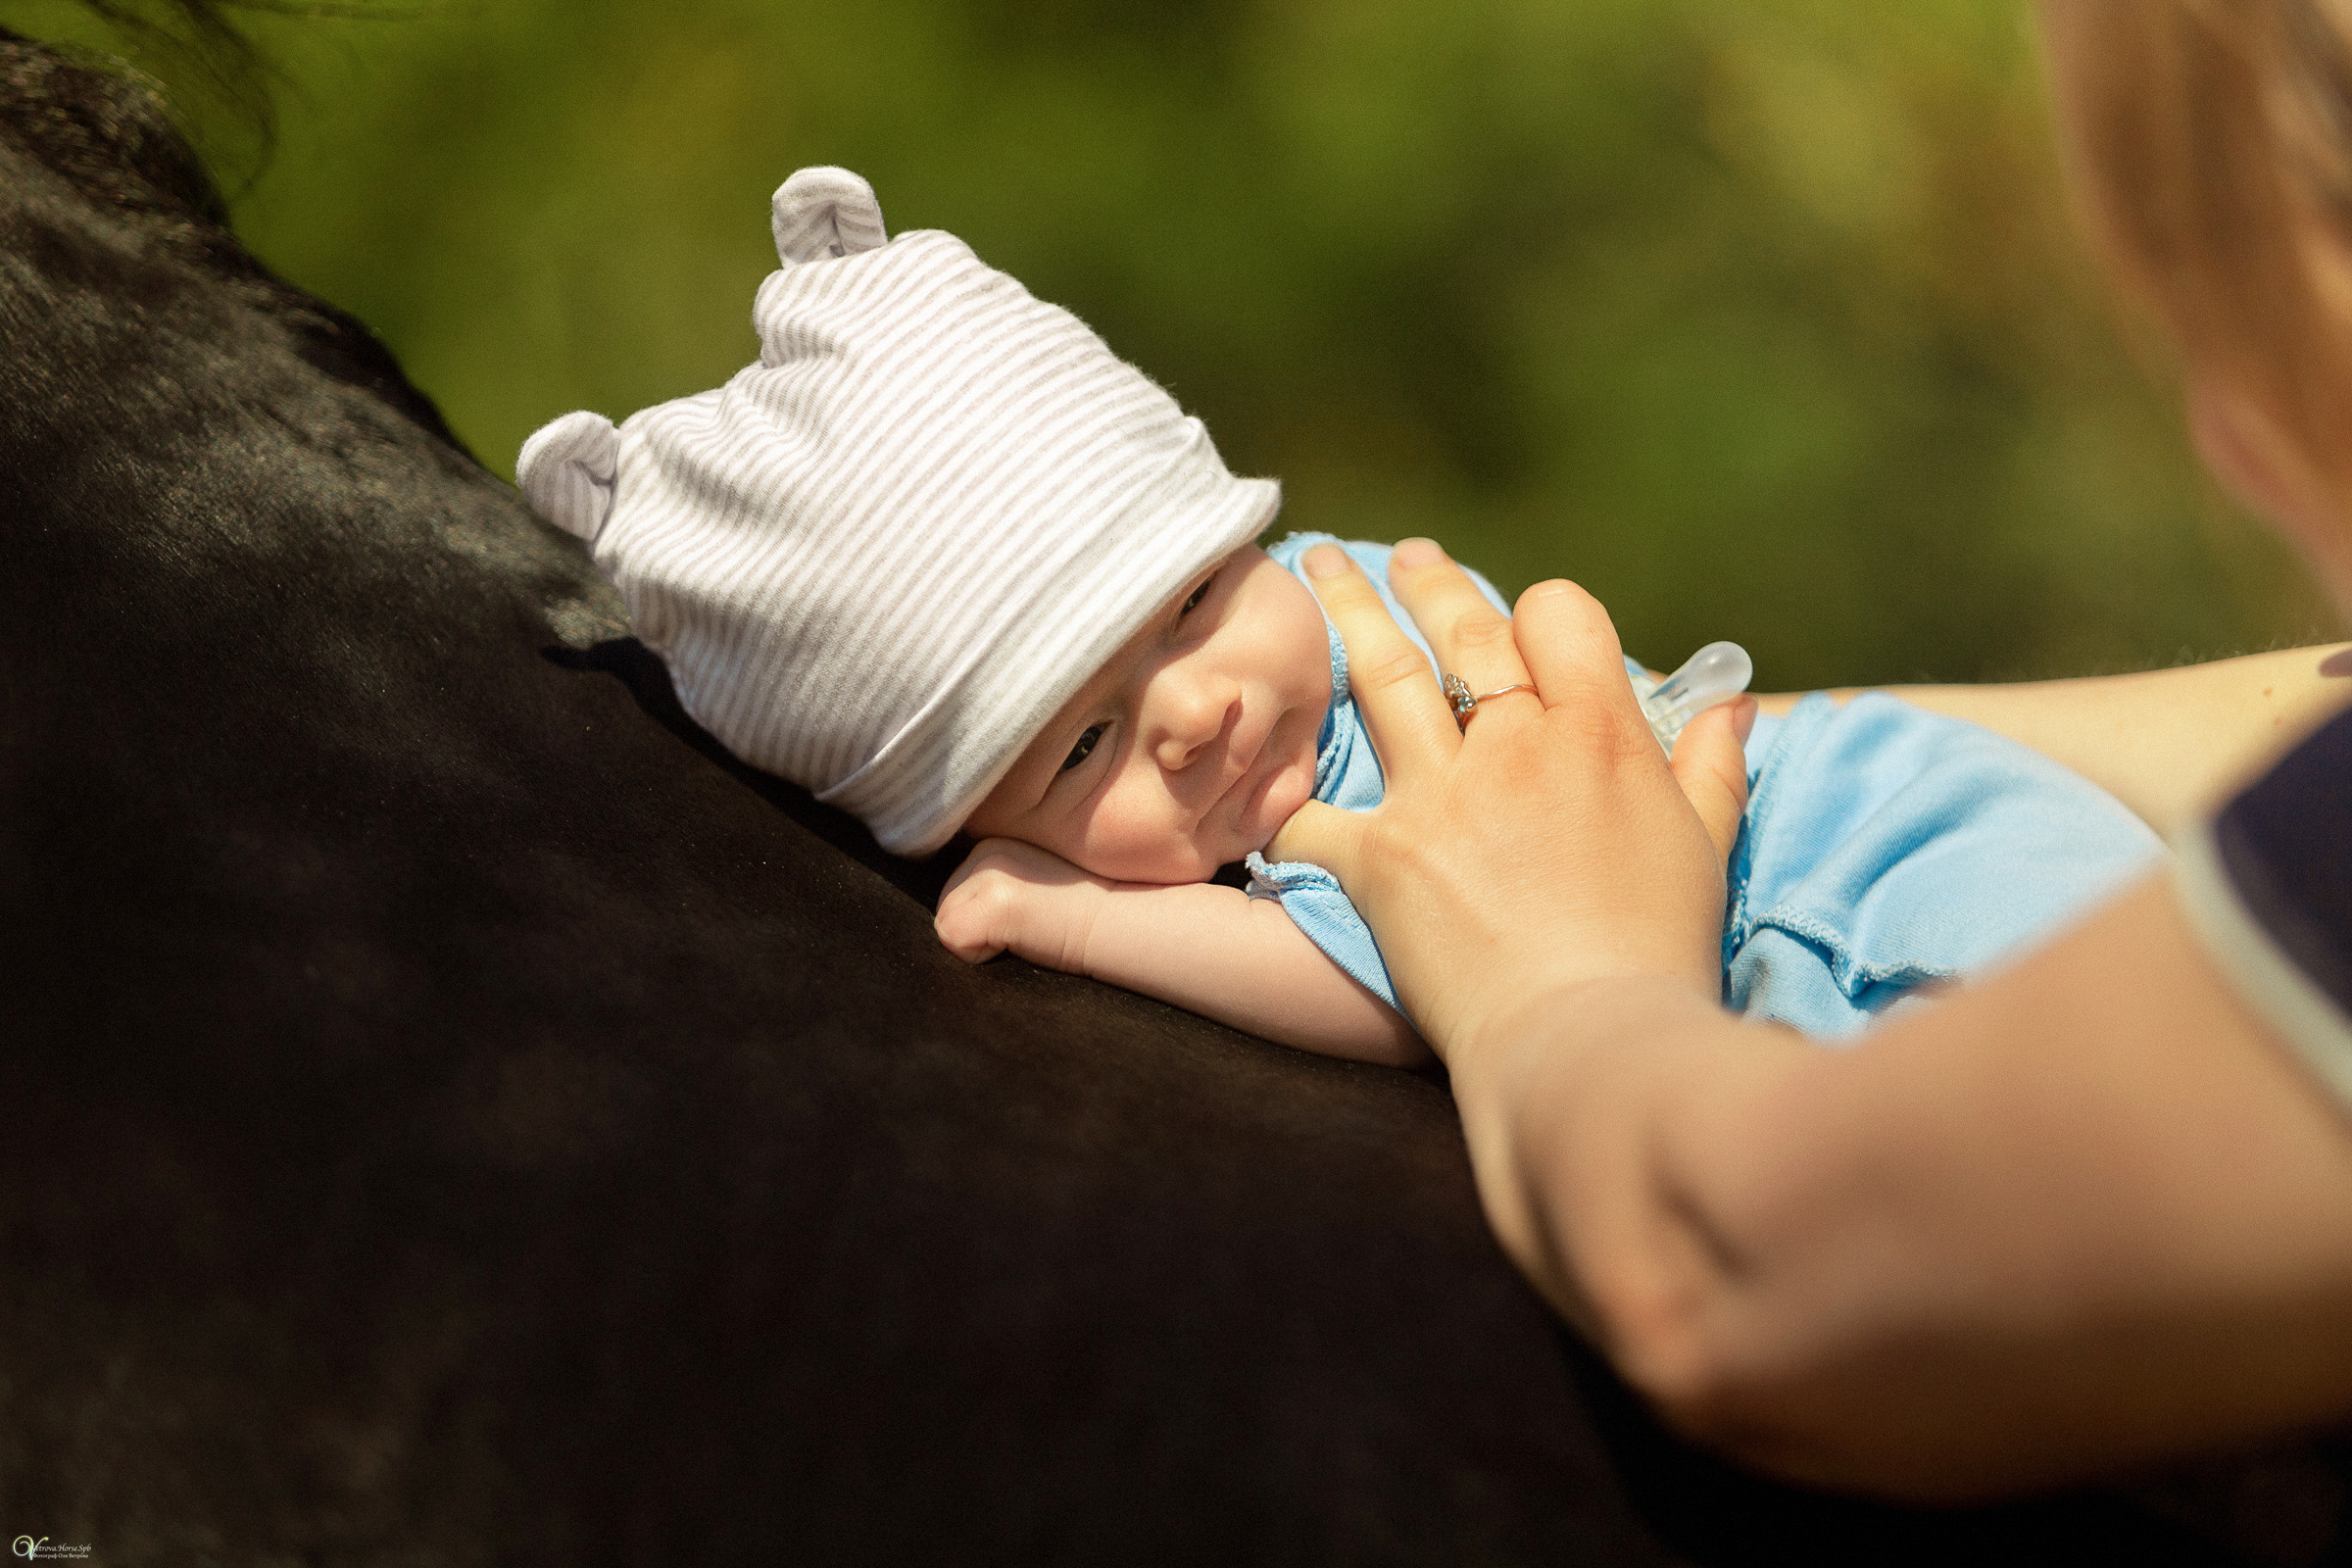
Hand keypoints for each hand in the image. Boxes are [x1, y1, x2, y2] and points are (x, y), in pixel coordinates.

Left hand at [935, 836, 1110, 970]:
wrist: (1122, 922)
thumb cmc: (1083, 918)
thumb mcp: (1032, 891)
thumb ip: (993, 891)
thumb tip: (954, 920)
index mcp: (995, 843)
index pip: (955, 896)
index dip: (986, 921)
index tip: (1030, 919)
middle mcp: (987, 846)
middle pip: (945, 909)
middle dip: (979, 930)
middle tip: (1032, 927)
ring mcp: (988, 869)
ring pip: (946, 926)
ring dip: (984, 942)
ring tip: (1032, 931)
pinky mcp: (995, 899)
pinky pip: (956, 942)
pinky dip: (985, 957)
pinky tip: (1028, 939)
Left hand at [1267, 539, 1754, 1062]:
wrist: (1590, 1042)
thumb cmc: (1658, 954)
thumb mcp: (1704, 851)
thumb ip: (1710, 770)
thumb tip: (1733, 707)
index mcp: (1600, 734)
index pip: (1558, 617)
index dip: (1538, 612)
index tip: (1520, 623)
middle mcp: (1516, 746)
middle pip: (1463, 632)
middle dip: (1429, 582)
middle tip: (1403, 556)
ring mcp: (1440, 795)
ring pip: (1380, 674)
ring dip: (1348, 609)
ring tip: (1321, 564)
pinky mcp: (1379, 856)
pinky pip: (1310, 811)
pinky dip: (1282, 795)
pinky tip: (1255, 767)